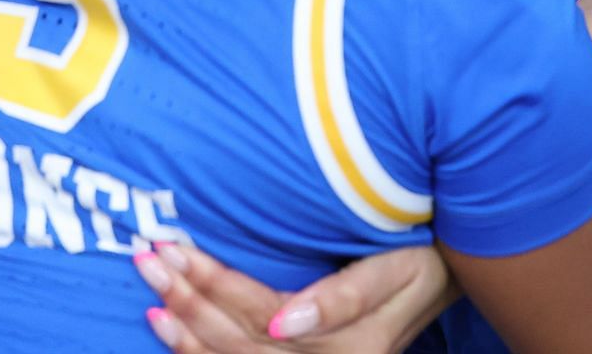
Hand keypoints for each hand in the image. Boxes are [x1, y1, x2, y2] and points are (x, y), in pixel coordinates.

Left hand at [136, 241, 453, 352]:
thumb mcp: (398, 270)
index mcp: (351, 347)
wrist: (443, 277)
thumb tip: (283, 322)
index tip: (175, 248)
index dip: (215, 285)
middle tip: (148, 258)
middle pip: (239, 341)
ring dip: (185, 325)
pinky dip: (194, 352)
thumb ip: (346, 297)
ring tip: (150, 289)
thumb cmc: (422, 260)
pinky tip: (164, 327)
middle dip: (189, 299)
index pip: (263, 316)